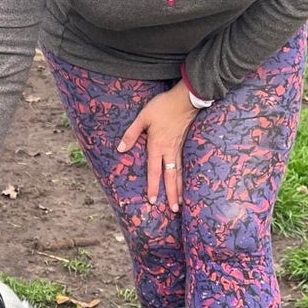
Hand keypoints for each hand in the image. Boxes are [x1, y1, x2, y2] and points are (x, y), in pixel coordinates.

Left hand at [116, 81, 198, 212]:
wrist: (186, 98)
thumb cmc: (163, 106)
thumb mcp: (143, 117)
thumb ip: (131, 133)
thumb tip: (120, 149)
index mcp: (157, 146)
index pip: (154, 171)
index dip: (153, 186)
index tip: (152, 200)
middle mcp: (169, 150)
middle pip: (170, 177)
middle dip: (172, 194)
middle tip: (173, 209)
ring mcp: (179, 148)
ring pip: (180, 172)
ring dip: (180, 188)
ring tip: (181, 201)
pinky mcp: (185, 143)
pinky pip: (185, 164)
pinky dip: (185, 175)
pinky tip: (186, 182)